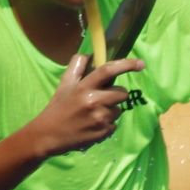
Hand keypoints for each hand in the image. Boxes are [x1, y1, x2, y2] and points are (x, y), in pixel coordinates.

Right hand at [29, 53, 144, 158]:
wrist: (48, 135)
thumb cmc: (57, 107)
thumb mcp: (64, 84)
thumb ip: (77, 66)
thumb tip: (91, 54)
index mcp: (84, 87)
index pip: (108, 70)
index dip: (126, 65)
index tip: (140, 64)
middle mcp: (94, 101)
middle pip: (122, 93)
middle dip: (116, 95)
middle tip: (102, 99)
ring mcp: (100, 118)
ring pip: (118, 110)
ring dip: (110, 110)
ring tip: (92, 114)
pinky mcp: (103, 132)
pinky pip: (114, 124)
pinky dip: (106, 124)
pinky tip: (92, 125)